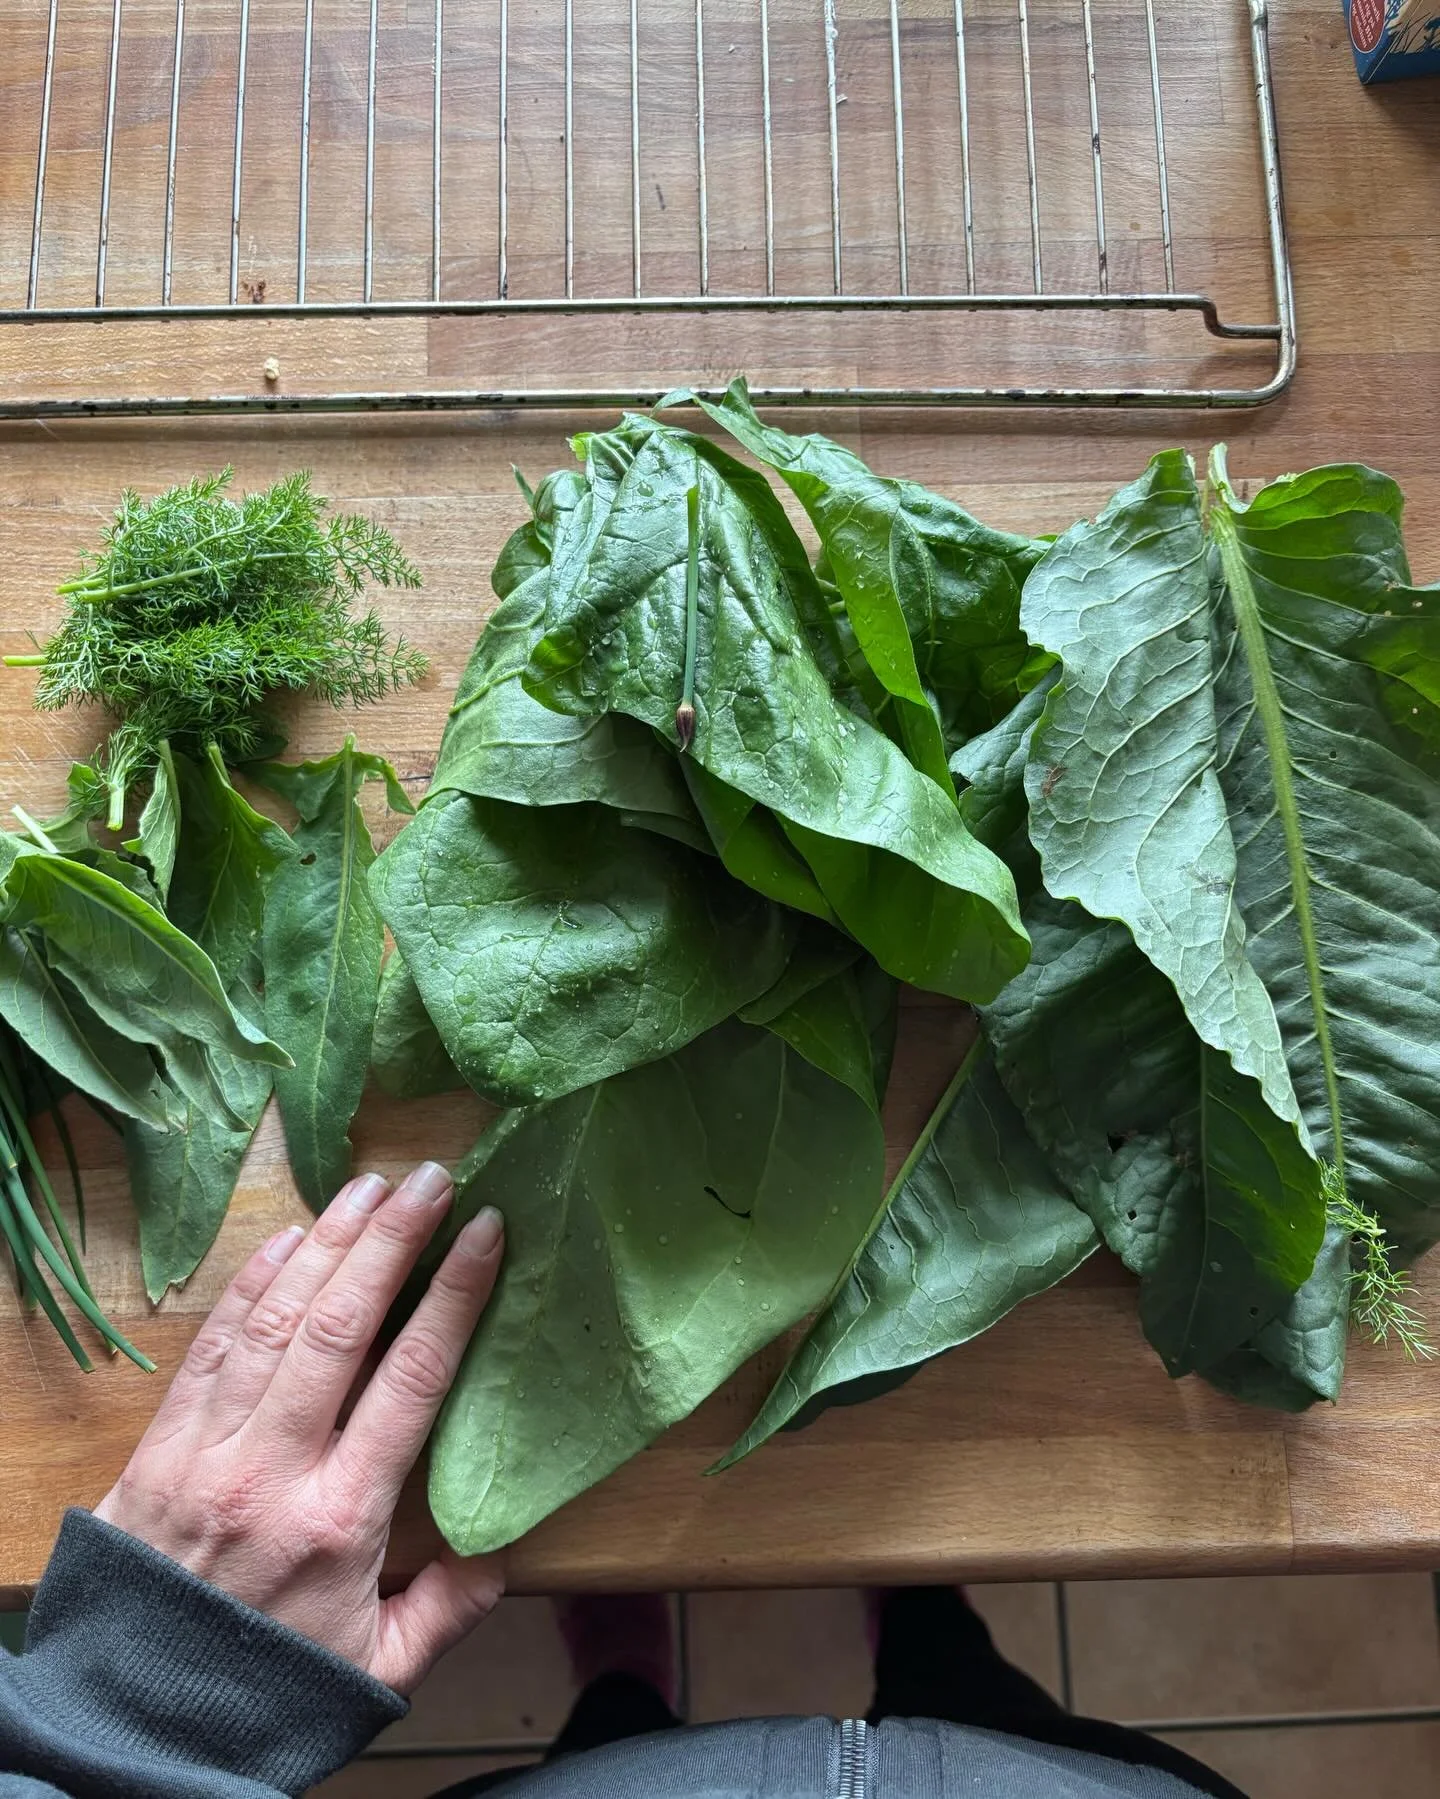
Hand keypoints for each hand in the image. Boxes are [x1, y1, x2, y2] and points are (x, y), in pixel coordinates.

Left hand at [95, 1162, 504, 1694]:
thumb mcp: (380, 1672)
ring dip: (327, 1243)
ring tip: (371, 1186)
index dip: (453, 1294)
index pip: (411, 1377)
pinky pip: (211, 1347)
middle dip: (393, 1241)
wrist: (133, 1733)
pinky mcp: (158, 1448)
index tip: (486, 1230)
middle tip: (434, 1177)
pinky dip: (250, 1285)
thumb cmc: (270, 1695)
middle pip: (342, 1325)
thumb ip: (450, 1608)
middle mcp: (274, 1468)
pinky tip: (286, 1240)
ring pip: (276, 1320)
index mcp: (342, 1518)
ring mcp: (208, 1451)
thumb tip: (503, 1545)